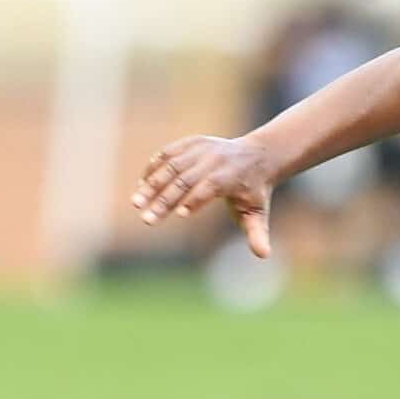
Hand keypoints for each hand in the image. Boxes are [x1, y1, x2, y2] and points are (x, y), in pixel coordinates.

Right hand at [131, 136, 275, 257]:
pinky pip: (168, 154)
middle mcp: (214, 159)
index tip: (180, 215)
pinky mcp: (191, 143)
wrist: (257, 155)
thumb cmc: (254, 191)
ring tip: (136, 203)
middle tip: (147, 220)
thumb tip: (263, 255)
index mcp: (231, 176)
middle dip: (164, 200)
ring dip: (152, 184)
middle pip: (185, 179)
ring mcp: (201, 148)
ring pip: (172, 166)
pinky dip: (153, 168)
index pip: (211, 186)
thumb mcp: (258, 212)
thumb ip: (258, 234)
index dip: (196, 199)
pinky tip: (141, 186)